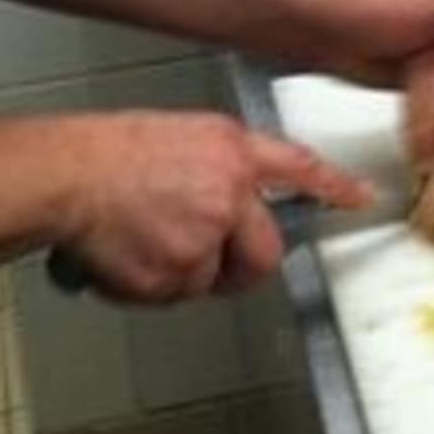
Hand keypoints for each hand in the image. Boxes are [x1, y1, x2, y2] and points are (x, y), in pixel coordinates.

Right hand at [57, 111, 371, 302]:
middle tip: (210, 260)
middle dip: (242, 266)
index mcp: (234, 151)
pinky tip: (128, 254)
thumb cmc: (115, 151)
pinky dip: (150, 286)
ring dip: (183, 272)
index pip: (300, 168)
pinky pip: (173, 297)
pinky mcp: (175, 273)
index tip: (361, 198)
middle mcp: (230, 194)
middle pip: (264, 254)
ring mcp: (205, 237)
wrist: (72, 175)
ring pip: (210, 279)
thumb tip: (239, 201)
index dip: (334, 186)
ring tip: (146, 237)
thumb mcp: (189, 136)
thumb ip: (225, 168)